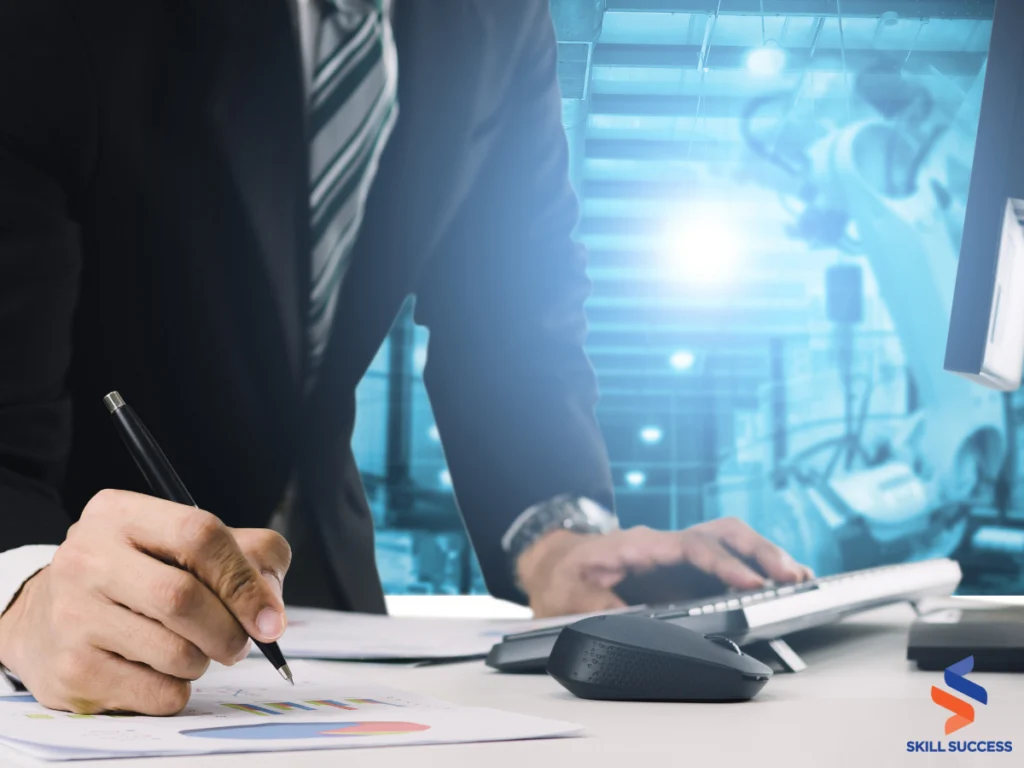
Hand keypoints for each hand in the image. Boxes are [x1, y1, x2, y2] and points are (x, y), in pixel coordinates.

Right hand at [0, 490, 290, 715]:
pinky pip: (157, 693)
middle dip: (229, 630)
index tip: (270, 618)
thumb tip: (271, 609)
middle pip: (184, 597)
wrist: (45, 619)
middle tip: (238, 644)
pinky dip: (178, 689)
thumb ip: (246, 556)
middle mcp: (88, 557)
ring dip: (203, 661)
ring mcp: (72, 614)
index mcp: (120, 514)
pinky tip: (160, 672)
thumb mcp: (182, 545)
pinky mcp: (71, 669)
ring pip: (175, 652)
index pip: (200, 534)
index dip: (244, 579)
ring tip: (191, 651)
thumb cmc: (137, 577)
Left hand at [516, 517, 812, 617]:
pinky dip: (758, 567)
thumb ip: (596, 604)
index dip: (723, 563)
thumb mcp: (569, 593)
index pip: (691, 546)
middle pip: (722, 534)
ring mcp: (681, 556)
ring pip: (732, 542)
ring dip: (766, 556)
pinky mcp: (689, 571)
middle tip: (791, 576)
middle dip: (759, 551)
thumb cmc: (566, 575)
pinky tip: (782, 582)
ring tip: (799, 578)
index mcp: (641, 545)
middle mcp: (668, 544)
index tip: (750, 582)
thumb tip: (624, 621)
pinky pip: (729, 560)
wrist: (559, 562)